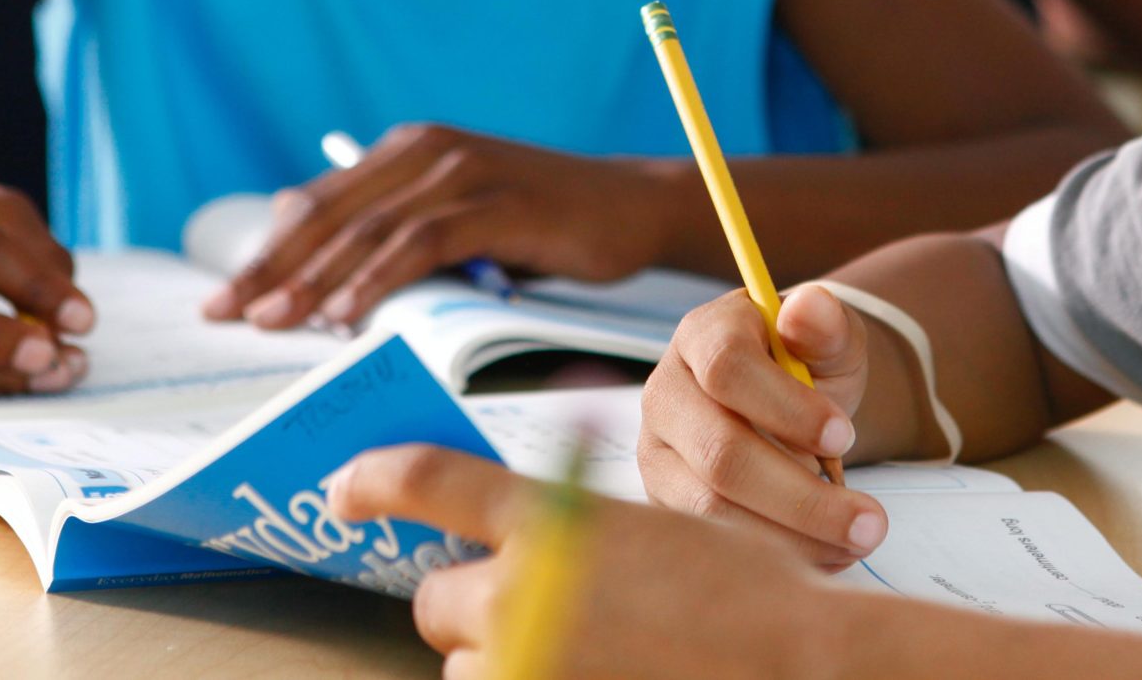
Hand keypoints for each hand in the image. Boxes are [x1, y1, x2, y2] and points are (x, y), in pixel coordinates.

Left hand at [201, 124, 674, 328]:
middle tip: (226, 313)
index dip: (268, 251)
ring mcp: (461, 172)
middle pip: (330, 214)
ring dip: (316, 280)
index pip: (319, 203)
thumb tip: (310, 258)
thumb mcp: (457, 222)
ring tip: (274, 323)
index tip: (224, 299)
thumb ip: (395, 231)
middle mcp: (426, 150)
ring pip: (368, 230)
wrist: (630, 207)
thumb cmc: (541, 224)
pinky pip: (421, 244)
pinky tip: (347, 314)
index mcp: (408, 150)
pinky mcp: (495, 201)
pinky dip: (378, 279)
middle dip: (274, 267)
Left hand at [329, 445, 841, 679]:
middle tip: (529, 606)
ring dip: (504, 660)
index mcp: (553, 522)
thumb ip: (573, 530)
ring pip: (468, 666)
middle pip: (439, 601)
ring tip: (585, 651)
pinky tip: (587, 671)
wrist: (798, 659)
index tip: (343, 490)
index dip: (374, 480)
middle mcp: (525, 593)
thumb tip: (526, 543)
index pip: (430, 481)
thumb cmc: (744, 592)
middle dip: (472, 605)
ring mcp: (531, 661)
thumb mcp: (655, 526)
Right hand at [639, 287, 885, 567]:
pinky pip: (715, 540)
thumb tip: (811, 307)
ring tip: (857, 541)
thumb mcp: (831, 336)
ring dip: (794, 535)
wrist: (789, 401)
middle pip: (720, 453)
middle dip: (802, 496)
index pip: (726, 368)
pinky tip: (826, 554)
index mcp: (701, 336)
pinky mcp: (670, 502)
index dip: (785, 407)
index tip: (844, 437)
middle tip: (871, 522)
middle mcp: (667, 394)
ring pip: (714, 508)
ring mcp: (661, 453)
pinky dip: (777, 554)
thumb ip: (826, 323)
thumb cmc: (808, 363)